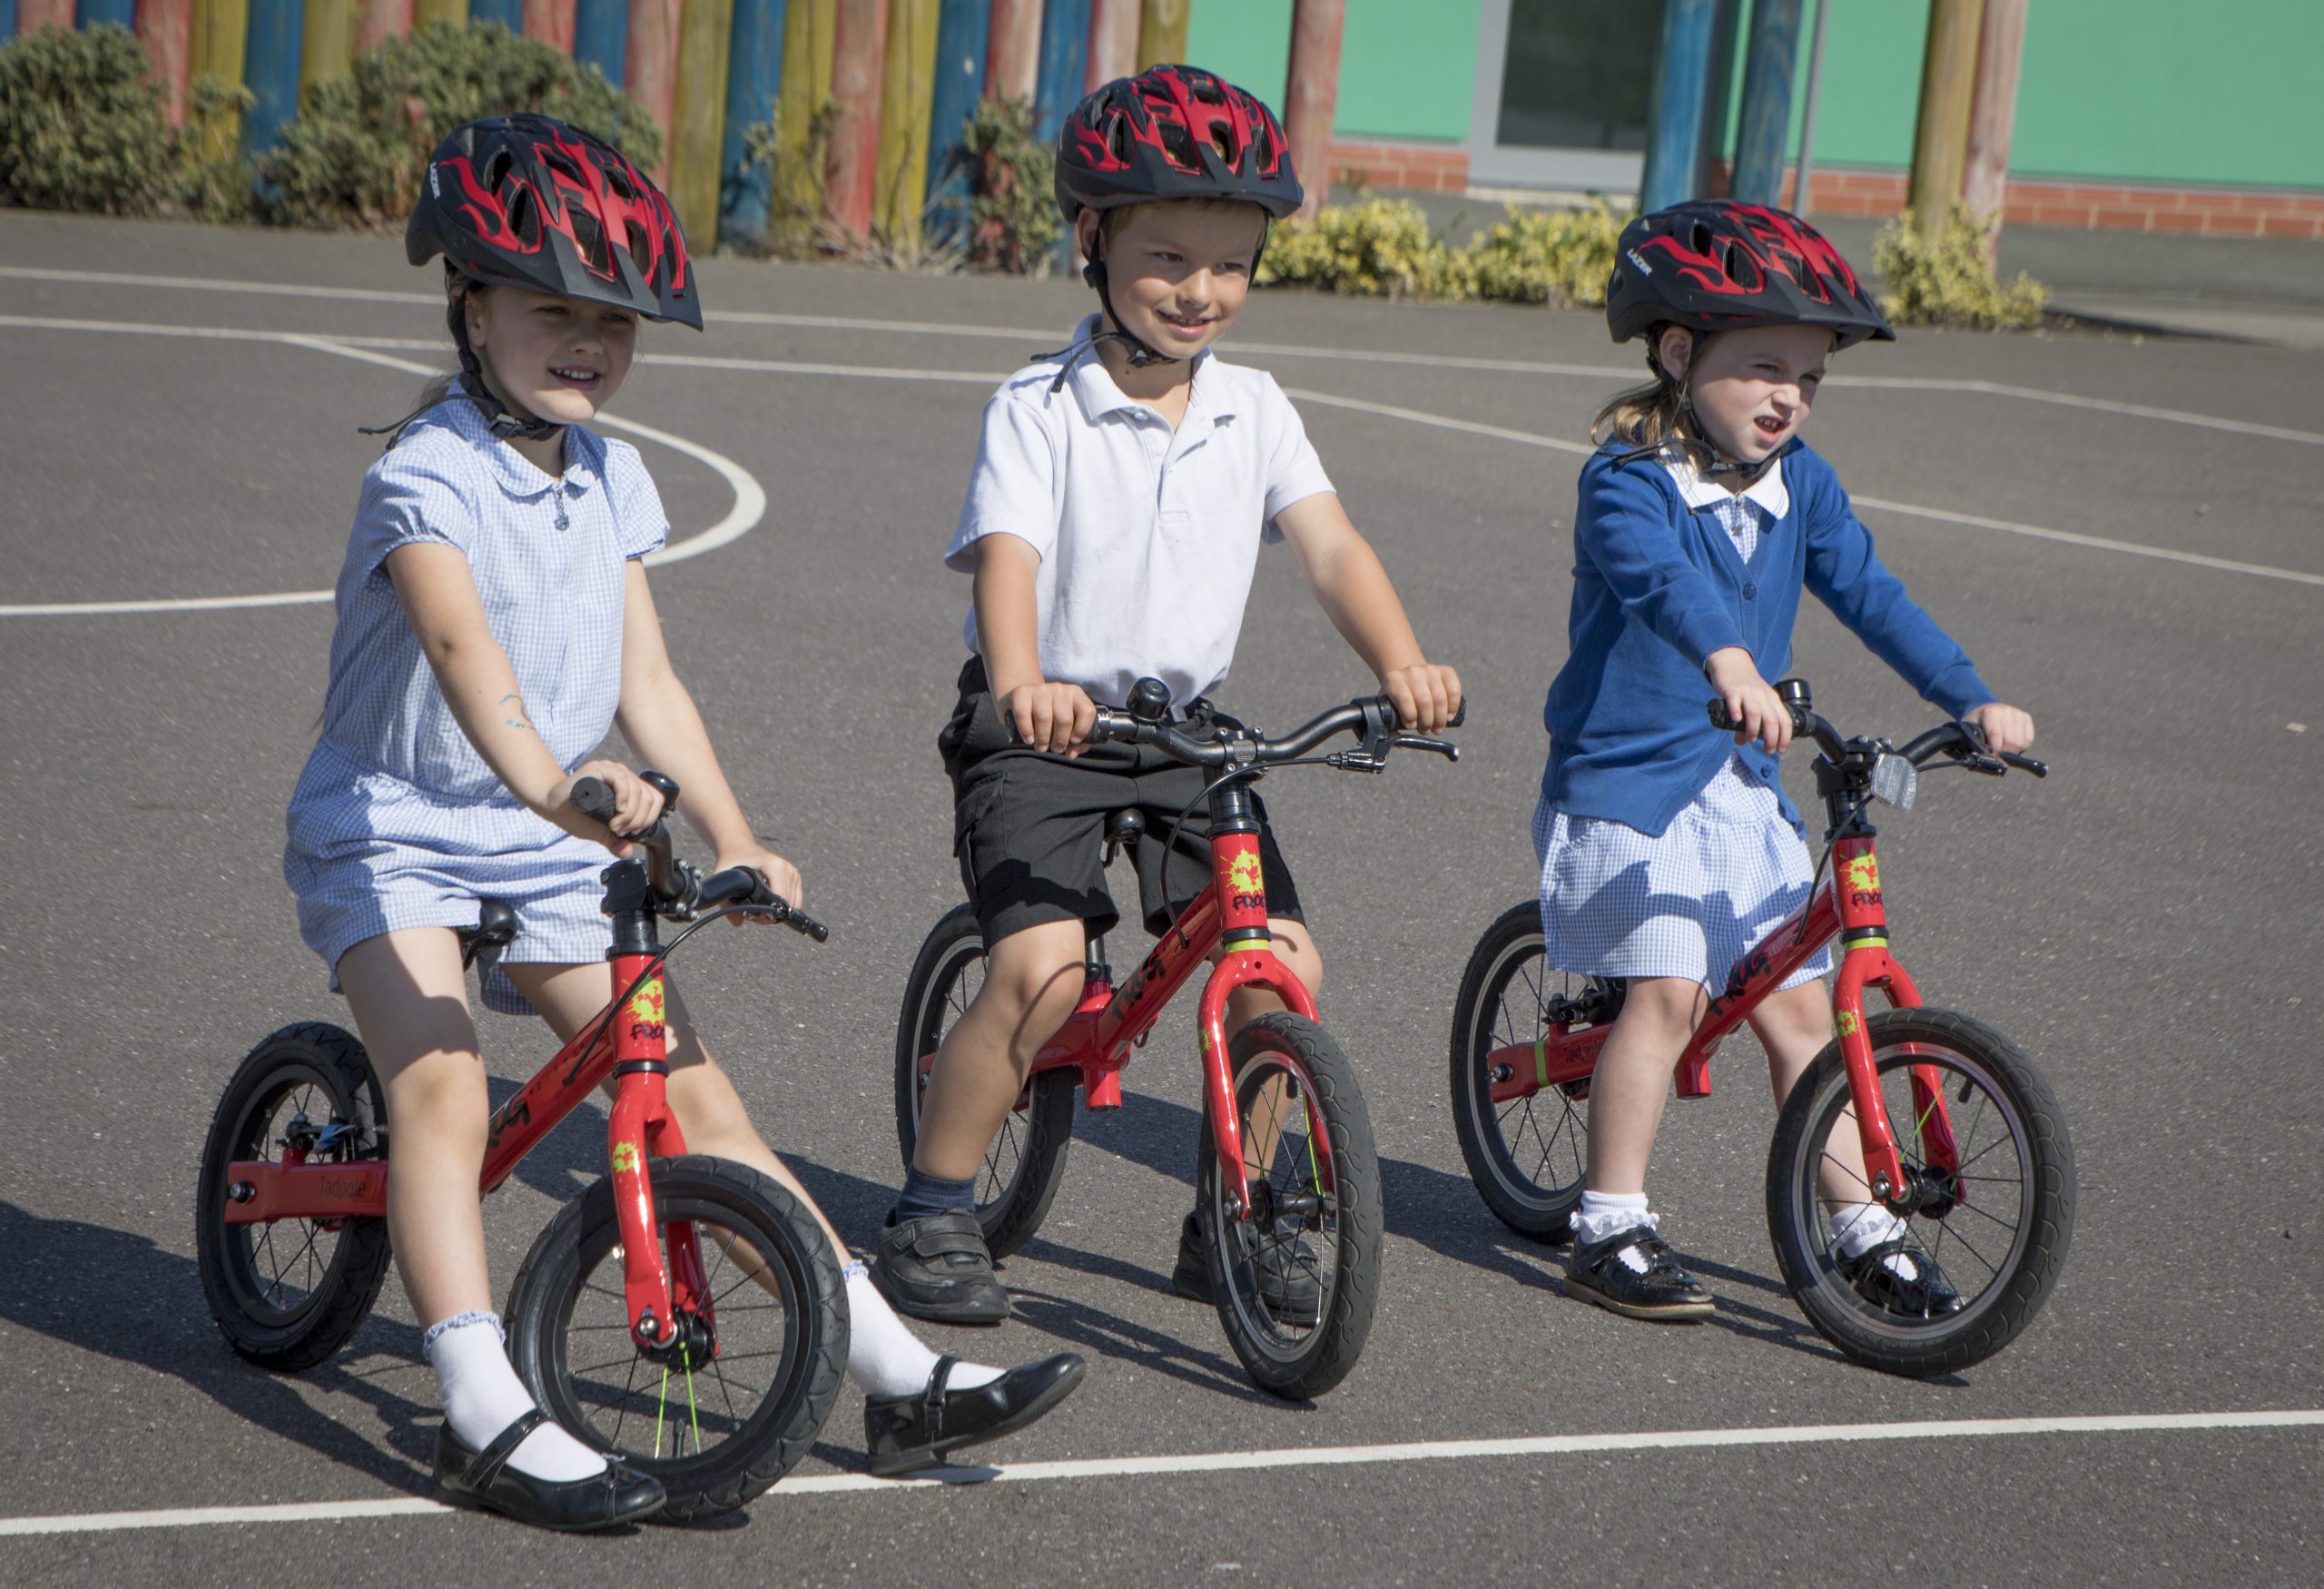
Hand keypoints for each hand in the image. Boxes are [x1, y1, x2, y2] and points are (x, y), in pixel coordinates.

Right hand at [543, 760, 664, 853]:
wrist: (552, 805)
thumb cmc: (576, 816)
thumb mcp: (600, 831)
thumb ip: (614, 841)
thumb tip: (628, 853)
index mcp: (629, 787)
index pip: (654, 799)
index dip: (649, 818)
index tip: (632, 832)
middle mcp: (624, 776)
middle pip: (648, 797)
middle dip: (638, 820)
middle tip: (620, 831)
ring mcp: (612, 770)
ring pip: (637, 789)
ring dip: (630, 813)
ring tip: (614, 826)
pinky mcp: (599, 768)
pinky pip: (621, 779)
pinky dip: (624, 797)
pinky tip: (618, 810)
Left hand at [714, 843, 804, 926]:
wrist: (740, 848)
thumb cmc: (731, 863)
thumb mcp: (723, 879)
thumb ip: (726, 903)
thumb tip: (738, 924)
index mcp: (775, 866)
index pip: (781, 898)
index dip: (767, 913)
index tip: (751, 915)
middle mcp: (788, 869)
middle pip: (787, 904)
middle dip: (770, 915)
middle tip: (752, 913)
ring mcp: (793, 873)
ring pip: (793, 906)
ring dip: (777, 912)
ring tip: (758, 907)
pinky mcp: (795, 877)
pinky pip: (795, 902)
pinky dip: (783, 907)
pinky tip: (767, 903)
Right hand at [1000, 680, 1096, 755]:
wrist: (1024, 698)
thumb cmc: (1051, 715)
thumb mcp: (1067, 725)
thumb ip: (1076, 742)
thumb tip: (1071, 754)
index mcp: (1076, 694)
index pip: (1087, 711)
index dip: (1082, 729)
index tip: (1074, 741)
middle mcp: (1059, 689)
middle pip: (1064, 718)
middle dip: (1060, 739)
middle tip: (1055, 749)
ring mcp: (1040, 689)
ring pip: (1044, 717)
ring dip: (1043, 738)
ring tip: (1041, 747)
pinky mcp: (1021, 692)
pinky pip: (1024, 714)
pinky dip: (1026, 731)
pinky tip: (1029, 739)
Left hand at [1380, 662, 1461, 733]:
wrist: (1409, 677)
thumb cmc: (1398, 697)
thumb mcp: (1388, 707)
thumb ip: (1390, 724)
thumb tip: (1399, 744)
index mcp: (1394, 679)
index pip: (1403, 698)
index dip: (1410, 716)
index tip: (1411, 726)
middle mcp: (1412, 671)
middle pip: (1424, 701)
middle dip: (1427, 722)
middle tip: (1426, 731)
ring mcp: (1430, 670)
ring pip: (1440, 698)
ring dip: (1440, 718)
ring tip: (1437, 728)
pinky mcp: (1445, 670)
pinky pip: (1454, 689)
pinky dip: (1453, 706)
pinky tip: (1449, 716)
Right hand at [1705, 647, 1791, 754]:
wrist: (1731, 662)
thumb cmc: (1744, 685)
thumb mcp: (1752, 702)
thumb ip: (1751, 722)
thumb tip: (1743, 741)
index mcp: (1772, 699)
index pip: (1784, 720)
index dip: (1785, 737)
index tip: (1781, 749)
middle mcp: (1762, 696)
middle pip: (1772, 720)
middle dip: (1771, 739)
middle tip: (1767, 750)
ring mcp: (1747, 692)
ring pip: (1755, 713)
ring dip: (1754, 730)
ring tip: (1750, 739)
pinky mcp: (1732, 690)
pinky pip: (1735, 702)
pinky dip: (1736, 712)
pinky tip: (1736, 720)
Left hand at [1966, 701, 2035, 755]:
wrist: (1985, 710)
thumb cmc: (1976, 724)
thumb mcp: (1970, 730)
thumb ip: (1975, 743)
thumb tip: (1984, 759)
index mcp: (1989, 713)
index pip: (1996, 734)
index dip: (1995, 749)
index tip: (1993, 756)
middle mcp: (2005, 711)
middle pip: (2011, 741)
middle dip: (2004, 751)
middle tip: (1997, 752)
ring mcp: (2017, 713)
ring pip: (2021, 742)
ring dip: (2013, 750)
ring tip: (2004, 747)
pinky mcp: (2026, 717)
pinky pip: (2029, 739)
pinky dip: (2022, 746)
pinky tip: (2012, 743)